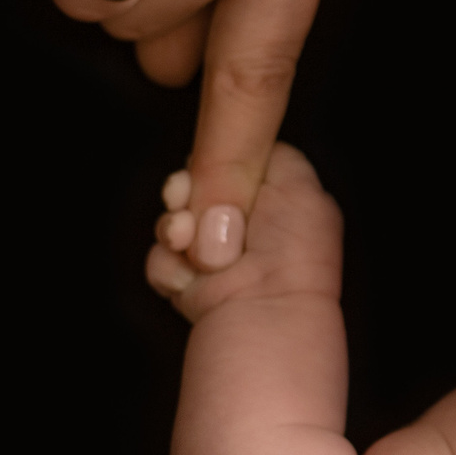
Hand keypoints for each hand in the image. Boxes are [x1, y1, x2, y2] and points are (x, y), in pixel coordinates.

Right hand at [147, 143, 341, 321]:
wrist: (264, 312)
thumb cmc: (291, 251)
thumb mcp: (295, 180)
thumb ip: (267, 150)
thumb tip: (240, 141)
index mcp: (274, 197)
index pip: (227, 161)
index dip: (212, 161)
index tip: (204, 168)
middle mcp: (243, 225)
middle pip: (191, 187)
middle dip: (184, 193)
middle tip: (184, 205)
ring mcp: (215, 255)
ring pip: (170, 222)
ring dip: (175, 231)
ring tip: (192, 248)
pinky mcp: (191, 283)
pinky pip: (160, 259)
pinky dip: (170, 269)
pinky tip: (191, 280)